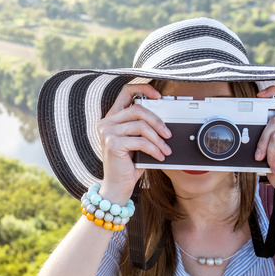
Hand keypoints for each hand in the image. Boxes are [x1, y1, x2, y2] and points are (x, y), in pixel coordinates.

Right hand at [96, 83, 172, 199]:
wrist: (117, 186)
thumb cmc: (128, 165)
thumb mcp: (136, 142)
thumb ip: (142, 128)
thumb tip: (163, 120)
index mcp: (112, 118)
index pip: (125, 92)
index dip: (143, 89)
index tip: (158, 95)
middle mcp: (106, 123)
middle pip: (138, 109)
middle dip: (157, 121)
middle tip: (168, 133)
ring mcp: (107, 132)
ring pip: (141, 125)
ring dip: (158, 139)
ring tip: (165, 149)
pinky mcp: (112, 144)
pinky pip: (140, 141)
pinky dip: (154, 149)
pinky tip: (159, 156)